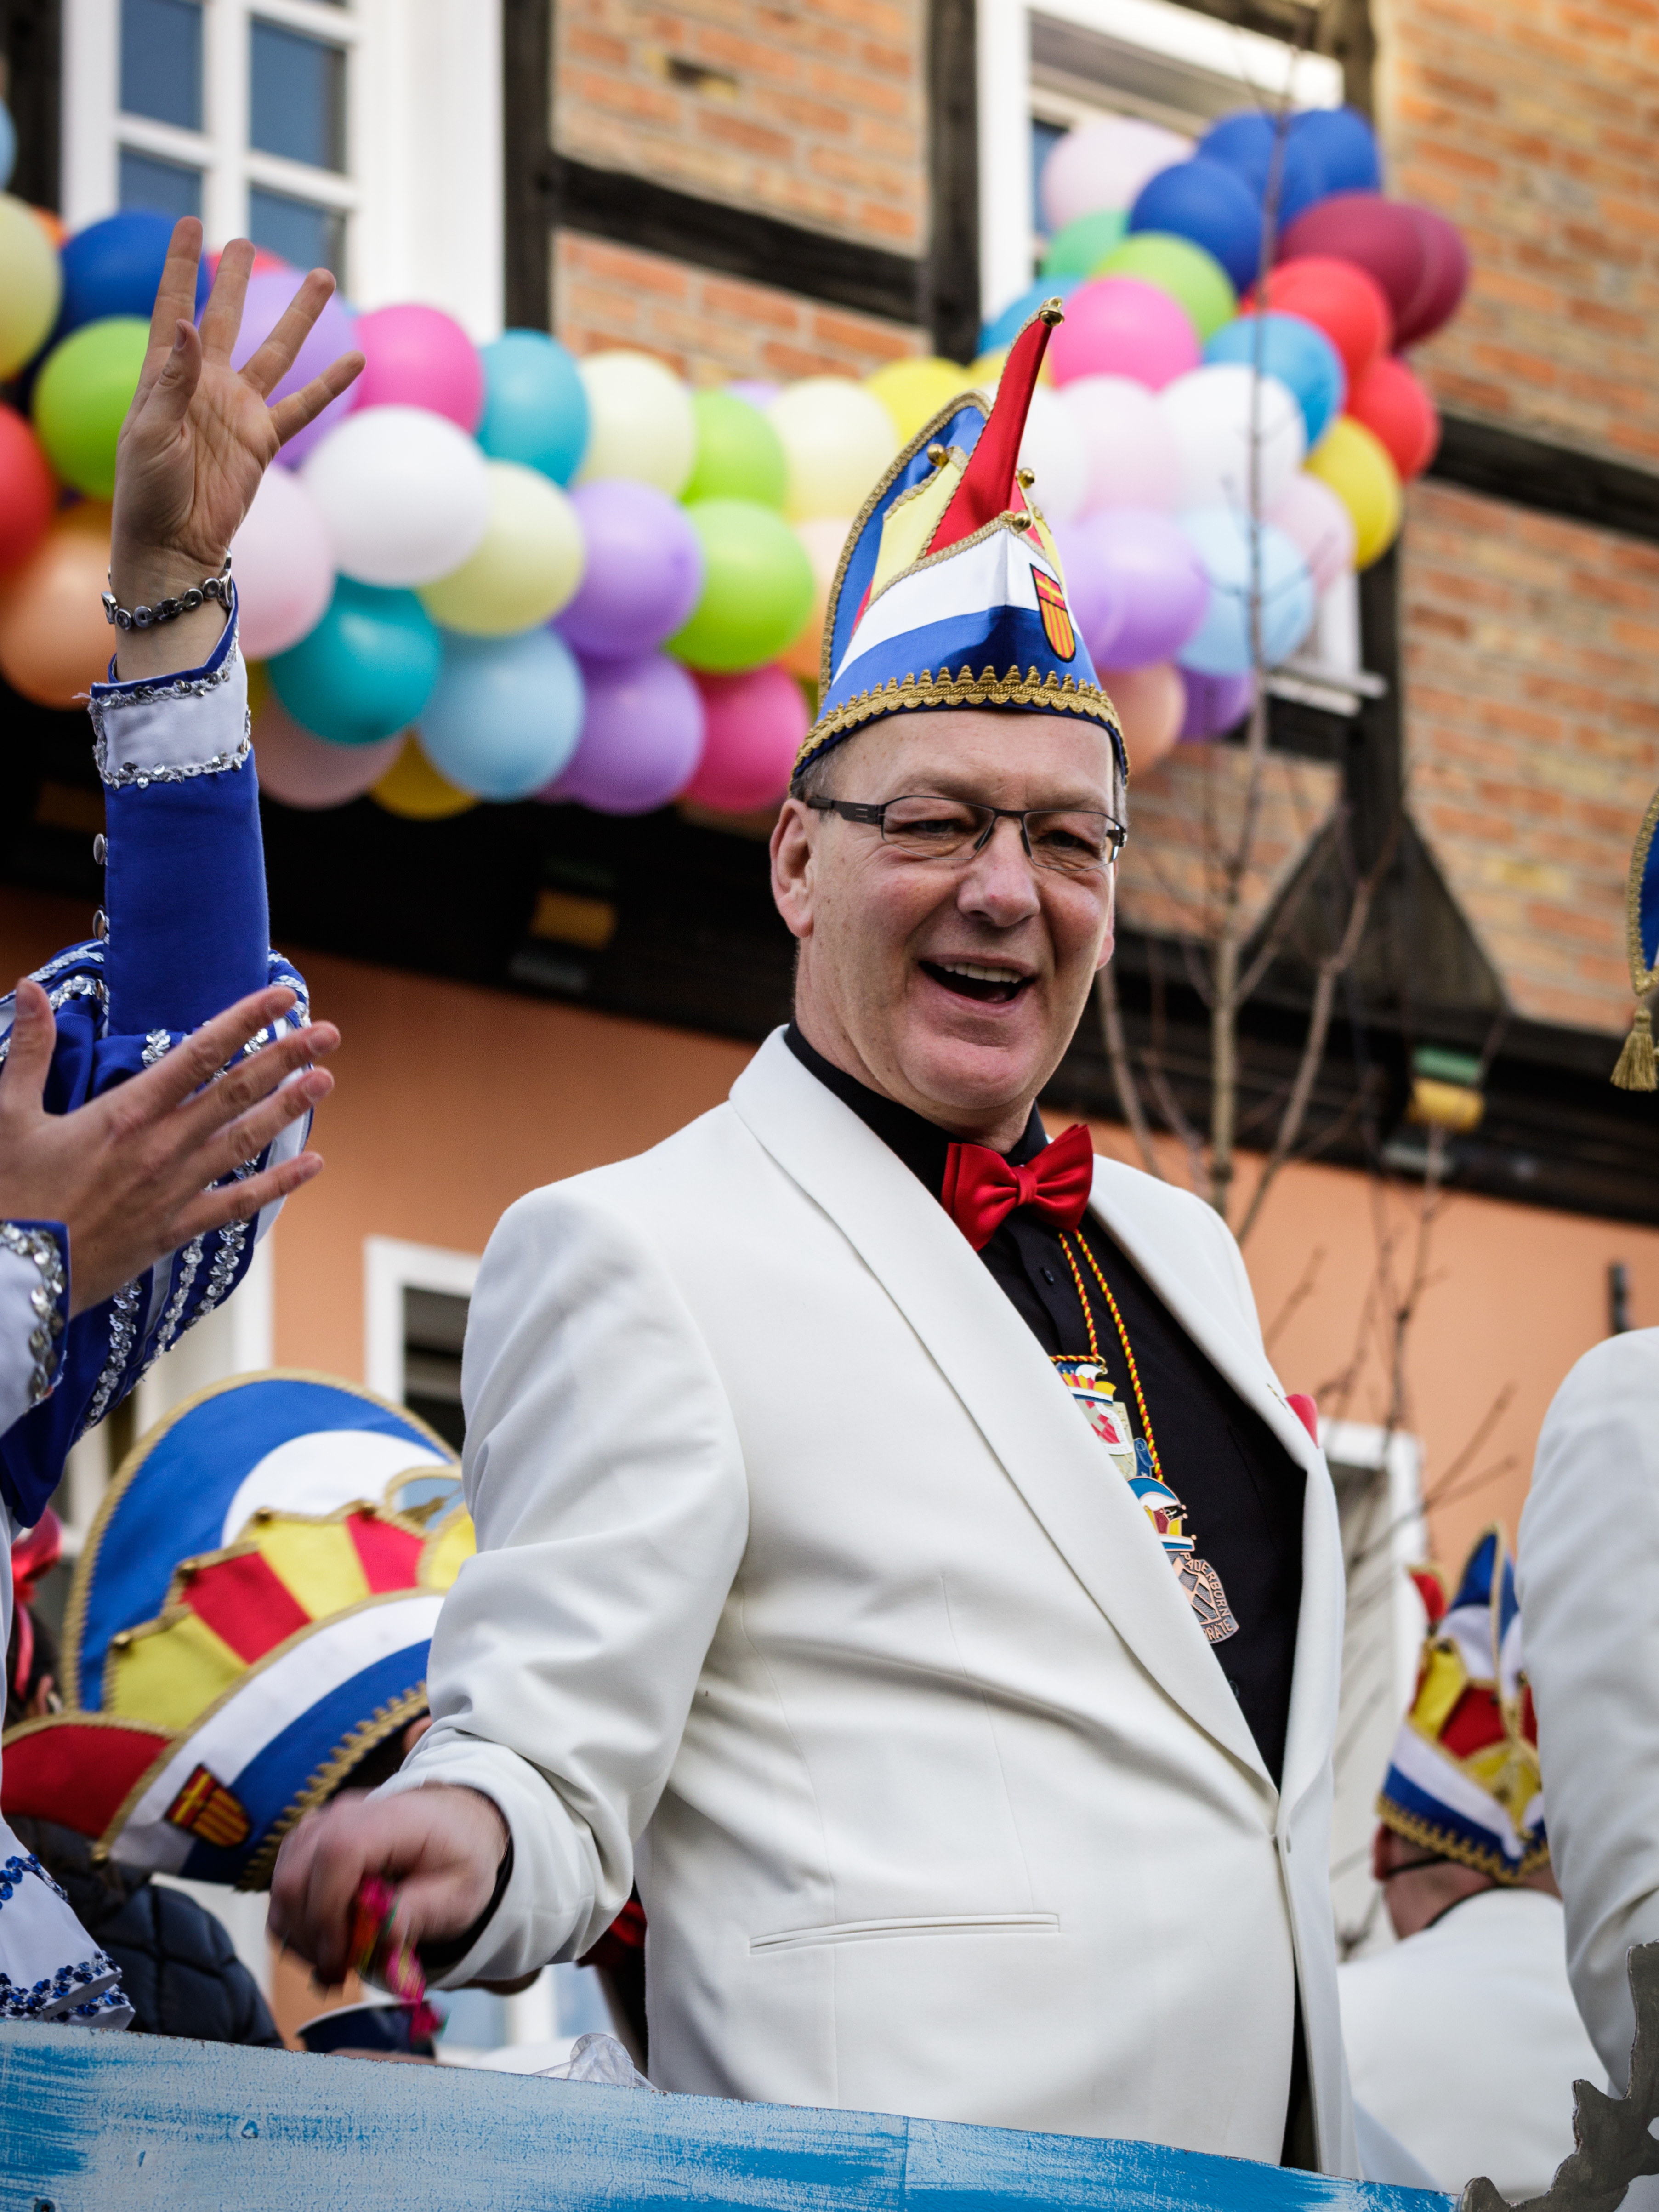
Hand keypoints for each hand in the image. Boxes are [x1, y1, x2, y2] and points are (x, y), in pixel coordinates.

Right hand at [0, 980, 338, 1314]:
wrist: (11, 1276)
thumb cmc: (7, 1194)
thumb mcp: (6, 1114)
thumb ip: (28, 1049)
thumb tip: (29, 986)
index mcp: (124, 1113)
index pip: (198, 1053)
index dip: (245, 1020)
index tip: (282, 996)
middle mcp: (160, 1148)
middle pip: (236, 1092)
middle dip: (286, 1058)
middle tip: (328, 1033)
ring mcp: (172, 1191)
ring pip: (245, 1141)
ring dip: (288, 1110)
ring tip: (325, 1081)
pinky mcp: (173, 1231)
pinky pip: (237, 1205)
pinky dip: (277, 1185)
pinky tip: (312, 1165)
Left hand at [109, 219, 362, 679]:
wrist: (174, 545)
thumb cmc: (146, 491)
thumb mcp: (150, 431)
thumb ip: (173, 379)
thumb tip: (189, 324)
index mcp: (167, 375)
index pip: (175, 307)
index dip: (181, 265)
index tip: (191, 224)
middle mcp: (206, 385)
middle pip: (228, 318)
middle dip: (236, 279)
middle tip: (246, 242)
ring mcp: (238, 410)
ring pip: (276, 352)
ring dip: (299, 317)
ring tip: (322, 279)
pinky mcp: (265, 440)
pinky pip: (304, 407)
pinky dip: (330, 385)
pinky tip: (354, 358)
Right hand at [269, 1786, 509, 1988]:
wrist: (455, 1823)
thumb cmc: (458, 1856)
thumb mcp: (462, 1890)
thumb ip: (423, 1911)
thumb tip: (383, 1935)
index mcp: (391, 1819)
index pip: (337, 1854)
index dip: (327, 1913)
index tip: (341, 1958)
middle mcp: (346, 1814)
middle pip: (295, 1874)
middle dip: (309, 1936)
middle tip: (338, 1972)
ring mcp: (322, 1825)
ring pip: (281, 1884)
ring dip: (299, 1935)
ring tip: (335, 1963)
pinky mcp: (309, 1842)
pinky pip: (283, 1886)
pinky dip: (296, 1924)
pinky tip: (326, 1946)